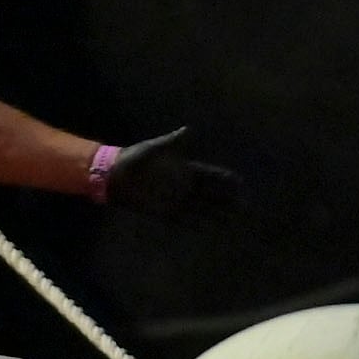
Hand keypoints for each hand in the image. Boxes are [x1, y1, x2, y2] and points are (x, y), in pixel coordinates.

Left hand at [101, 127, 240, 227]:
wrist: (114, 175)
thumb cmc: (134, 158)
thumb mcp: (154, 148)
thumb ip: (173, 141)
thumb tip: (189, 129)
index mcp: (183, 169)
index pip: (210, 175)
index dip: (225, 179)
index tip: (240, 182)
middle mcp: (183, 185)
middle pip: (210, 194)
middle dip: (226, 200)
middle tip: (244, 206)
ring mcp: (175, 199)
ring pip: (201, 208)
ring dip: (216, 214)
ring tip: (232, 220)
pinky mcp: (164, 211)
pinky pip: (184, 219)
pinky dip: (196, 224)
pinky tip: (208, 229)